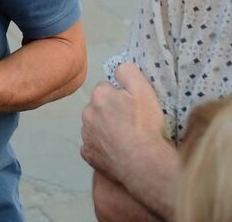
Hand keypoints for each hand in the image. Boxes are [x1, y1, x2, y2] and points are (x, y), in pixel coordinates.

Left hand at [80, 63, 163, 182]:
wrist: (144, 163)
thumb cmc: (145, 126)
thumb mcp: (143, 90)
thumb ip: (128, 71)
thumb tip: (118, 68)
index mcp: (99, 95)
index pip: (107, 88)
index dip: (121, 96)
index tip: (132, 106)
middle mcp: (87, 113)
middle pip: (99, 106)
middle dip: (111, 111)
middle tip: (130, 122)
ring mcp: (86, 135)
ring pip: (95, 125)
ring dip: (106, 128)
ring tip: (126, 138)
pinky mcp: (88, 154)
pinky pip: (93, 145)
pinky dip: (102, 146)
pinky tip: (117, 150)